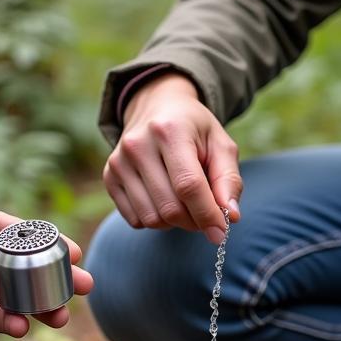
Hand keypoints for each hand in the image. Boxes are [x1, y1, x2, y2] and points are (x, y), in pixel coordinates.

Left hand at [0, 205, 93, 340]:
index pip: (2, 227)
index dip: (36, 238)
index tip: (66, 249)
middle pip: (18, 261)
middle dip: (51, 273)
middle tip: (83, 284)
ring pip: (15, 291)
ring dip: (40, 303)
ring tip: (60, 316)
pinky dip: (13, 323)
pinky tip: (22, 328)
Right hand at [104, 72, 241, 242]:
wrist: (157, 107)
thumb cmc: (195, 130)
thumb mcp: (221, 146)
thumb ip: (229, 180)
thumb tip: (230, 216)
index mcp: (170, 130)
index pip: (189, 186)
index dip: (207, 214)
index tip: (221, 232)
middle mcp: (138, 144)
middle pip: (170, 208)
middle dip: (194, 222)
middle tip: (206, 216)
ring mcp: (119, 161)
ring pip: (152, 219)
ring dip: (175, 223)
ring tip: (186, 204)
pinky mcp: (109, 177)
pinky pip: (135, 220)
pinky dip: (156, 220)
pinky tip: (165, 200)